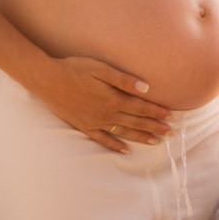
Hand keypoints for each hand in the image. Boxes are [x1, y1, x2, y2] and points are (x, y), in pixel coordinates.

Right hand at [34, 56, 172, 153]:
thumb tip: (146, 88)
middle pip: (136, 121)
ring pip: (123, 132)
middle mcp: (107, 113)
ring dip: (141, 137)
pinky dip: (115, 145)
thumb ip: (124, 80)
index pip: (141, 107)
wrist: (47, 79)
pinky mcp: (84, 126)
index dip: (157, 112)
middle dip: (155, 127)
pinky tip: (125, 150)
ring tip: (156, 142)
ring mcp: (95, 121)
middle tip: (171, 133)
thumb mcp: (101, 69)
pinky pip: (102, 139)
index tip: (171, 117)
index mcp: (113, 98)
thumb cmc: (75, 69)